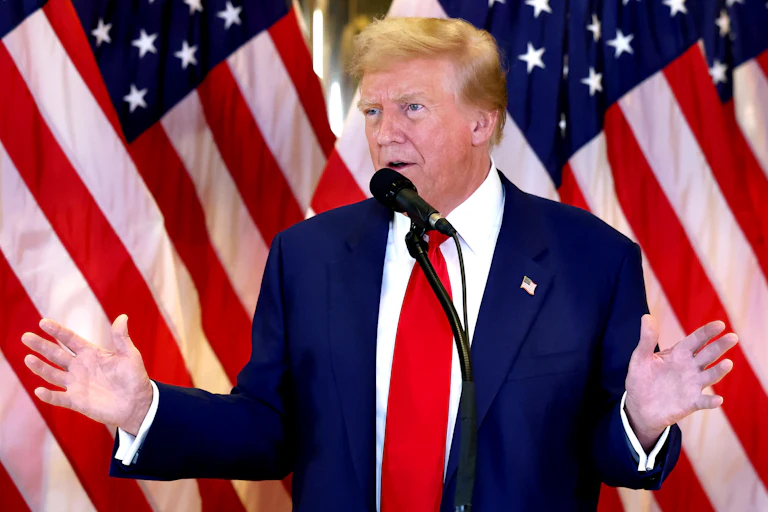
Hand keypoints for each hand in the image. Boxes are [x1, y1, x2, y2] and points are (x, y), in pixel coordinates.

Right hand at [21, 315, 152, 435]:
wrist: (138, 404)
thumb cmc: (134, 378)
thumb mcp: (130, 355)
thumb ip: (122, 338)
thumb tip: (123, 317)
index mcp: (91, 353)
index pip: (70, 339)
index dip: (57, 331)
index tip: (43, 322)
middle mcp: (80, 367)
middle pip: (56, 354)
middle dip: (41, 346)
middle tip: (26, 337)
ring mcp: (76, 384)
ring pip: (53, 374)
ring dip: (40, 368)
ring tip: (28, 358)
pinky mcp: (76, 401)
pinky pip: (59, 398)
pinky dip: (49, 396)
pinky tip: (39, 390)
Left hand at [624, 314, 737, 450]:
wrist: (638, 406)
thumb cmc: (641, 379)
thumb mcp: (640, 357)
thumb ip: (647, 339)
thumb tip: (647, 316)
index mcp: (679, 354)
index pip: (696, 340)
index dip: (707, 332)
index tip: (720, 324)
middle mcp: (690, 367)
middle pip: (708, 354)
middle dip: (720, 346)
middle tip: (733, 337)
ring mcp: (693, 385)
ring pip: (710, 376)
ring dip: (719, 371)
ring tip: (728, 363)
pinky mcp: (691, 402)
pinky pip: (704, 401)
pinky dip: (711, 401)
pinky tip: (718, 399)